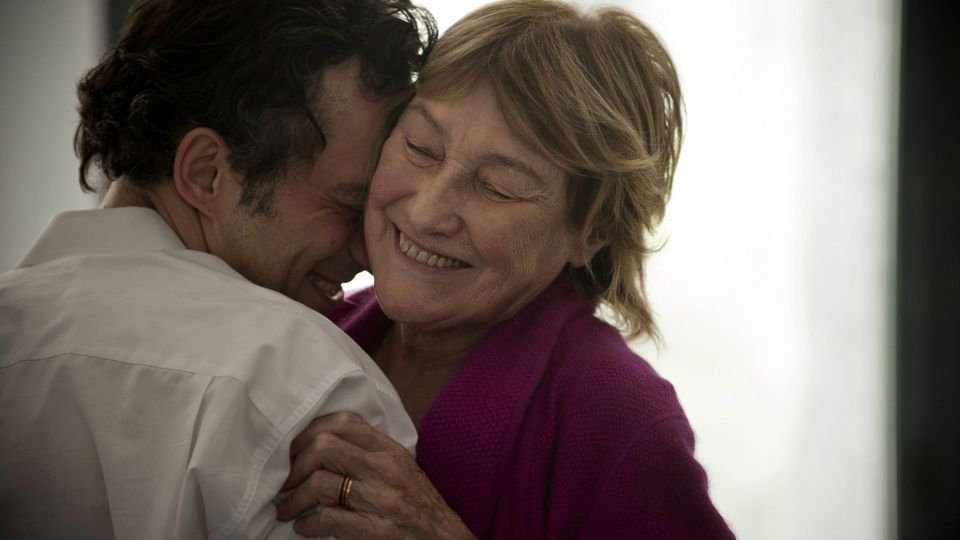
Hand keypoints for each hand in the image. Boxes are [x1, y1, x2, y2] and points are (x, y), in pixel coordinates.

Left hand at [276, 412, 474, 538]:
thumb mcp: (402, 470)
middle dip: (294, 466)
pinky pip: (328, 519)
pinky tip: (303, 528)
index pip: (344, 421)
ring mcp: (382, 500)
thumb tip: (323, 444)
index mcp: (391, 451)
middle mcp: (387, 470)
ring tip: (287, 510)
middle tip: (285, 483)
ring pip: (320, 483)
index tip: (294, 451)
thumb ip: (371, 454)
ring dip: (293, 499)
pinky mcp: (377, 531)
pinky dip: (307, 525)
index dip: (309, 432)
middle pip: (324, 447)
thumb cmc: (421, 508)